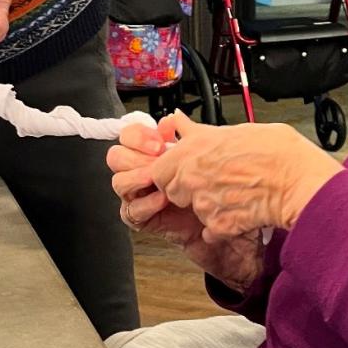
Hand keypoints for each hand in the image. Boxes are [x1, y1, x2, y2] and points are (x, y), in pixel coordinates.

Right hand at [107, 117, 262, 292]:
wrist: (230, 229)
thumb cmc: (220, 192)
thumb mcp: (206, 158)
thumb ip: (188, 136)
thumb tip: (174, 118)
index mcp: (155, 154)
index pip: (130, 135)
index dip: (139, 133)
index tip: (161, 135)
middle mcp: (144, 173)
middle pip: (117, 156)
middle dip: (134, 153)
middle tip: (156, 155)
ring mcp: (142, 197)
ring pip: (119, 182)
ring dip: (136, 177)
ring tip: (155, 176)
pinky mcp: (145, 220)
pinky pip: (131, 212)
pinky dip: (145, 203)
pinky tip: (162, 199)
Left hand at [149, 113, 342, 239]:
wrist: (298, 183)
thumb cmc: (278, 153)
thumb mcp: (237, 130)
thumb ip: (202, 132)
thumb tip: (184, 124)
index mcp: (194, 149)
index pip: (159, 168)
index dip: (171, 171)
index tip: (183, 171)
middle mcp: (193, 176)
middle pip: (172, 191)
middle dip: (186, 190)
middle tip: (212, 183)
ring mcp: (203, 203)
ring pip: (193, 210)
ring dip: (207, 207)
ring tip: (234, 195)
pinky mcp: (217, 226)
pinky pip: (211, 230)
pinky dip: (223, 226)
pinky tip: (241, 211)